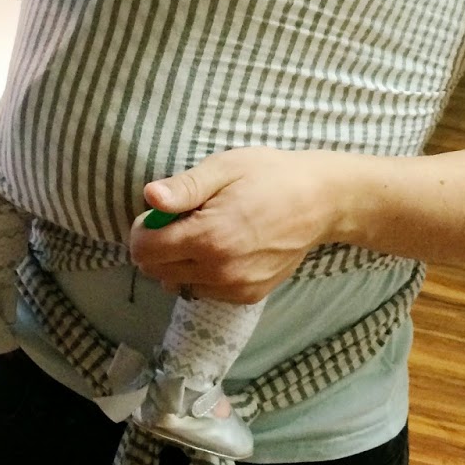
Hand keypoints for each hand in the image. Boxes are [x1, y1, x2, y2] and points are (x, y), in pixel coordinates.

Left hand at [128, 147, 334, 303]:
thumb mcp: (224, 168)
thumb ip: (184, 187)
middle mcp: (218, 270)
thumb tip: (150, 197)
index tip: (162, 212)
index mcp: (208, 236)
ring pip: (177, 283)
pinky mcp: (248, 296)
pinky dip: (202, 273)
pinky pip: (204, 291)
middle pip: (156, 270)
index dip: (144, 229)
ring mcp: (234, 287)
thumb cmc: (270, 176)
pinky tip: (224, 249)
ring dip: (179, 262)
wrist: (320, 201)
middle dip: (158, 245)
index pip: (144, 250)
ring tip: (206, 233)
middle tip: (184, 219)